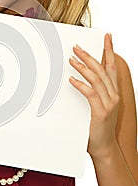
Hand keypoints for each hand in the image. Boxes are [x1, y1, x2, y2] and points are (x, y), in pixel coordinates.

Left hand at [69, 33, 119, 158]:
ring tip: (71, 59)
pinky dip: (81, 85)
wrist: (104, 148)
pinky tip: (72, 79)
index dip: (110, 51)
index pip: (112, 67)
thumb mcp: (98, 107)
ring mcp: (109, 104)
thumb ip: (93, 92)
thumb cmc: (98, 127)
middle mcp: (114, 96)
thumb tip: (78, 77)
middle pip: (102, 69)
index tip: (107, 37)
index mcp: (113, 92)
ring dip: (83, 67)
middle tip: (77, 47)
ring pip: (96, 79)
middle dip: (90, 56)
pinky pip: (91, 94)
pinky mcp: (101, 112)